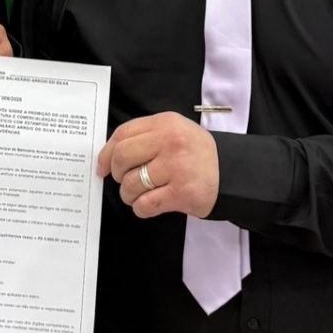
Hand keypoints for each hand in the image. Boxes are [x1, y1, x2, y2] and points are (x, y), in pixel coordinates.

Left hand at [97, 112, 219, 217]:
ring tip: (140, 193)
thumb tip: (108, 155)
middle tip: (123, 180)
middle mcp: (170, 142)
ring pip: (131, 184)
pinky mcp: (182, 193)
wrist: (230, 172)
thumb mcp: (173, 131)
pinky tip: (149, 204)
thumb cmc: (195, 153)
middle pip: (122, 158)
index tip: (102, 166)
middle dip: (116, 174)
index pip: (123, 134)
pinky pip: (145, 204)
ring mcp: (177, 168)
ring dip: (129, 194)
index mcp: (165, 124)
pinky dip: (140, 208)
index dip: (106, 152)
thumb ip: (144, 137)